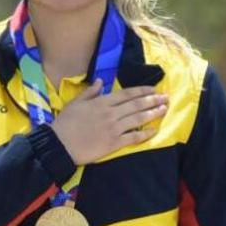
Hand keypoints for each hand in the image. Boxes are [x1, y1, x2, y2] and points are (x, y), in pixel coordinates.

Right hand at [50, 80, 166, 164]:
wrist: (59, 144)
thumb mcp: (75, 103)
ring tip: (164, 109)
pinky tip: (154, 131)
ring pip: (138, 119)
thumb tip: (100, 81)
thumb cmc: (65, 123)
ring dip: (153, 113)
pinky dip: (145, 134)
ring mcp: (113, 128)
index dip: (142, 91)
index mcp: (102, 102)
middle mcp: (110, 113)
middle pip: (136, 105)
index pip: (127, 94)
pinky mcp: (113, 143)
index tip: (154, 89)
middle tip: (166, 98)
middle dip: (153, 100)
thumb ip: (90, 92)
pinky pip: (133, 137)